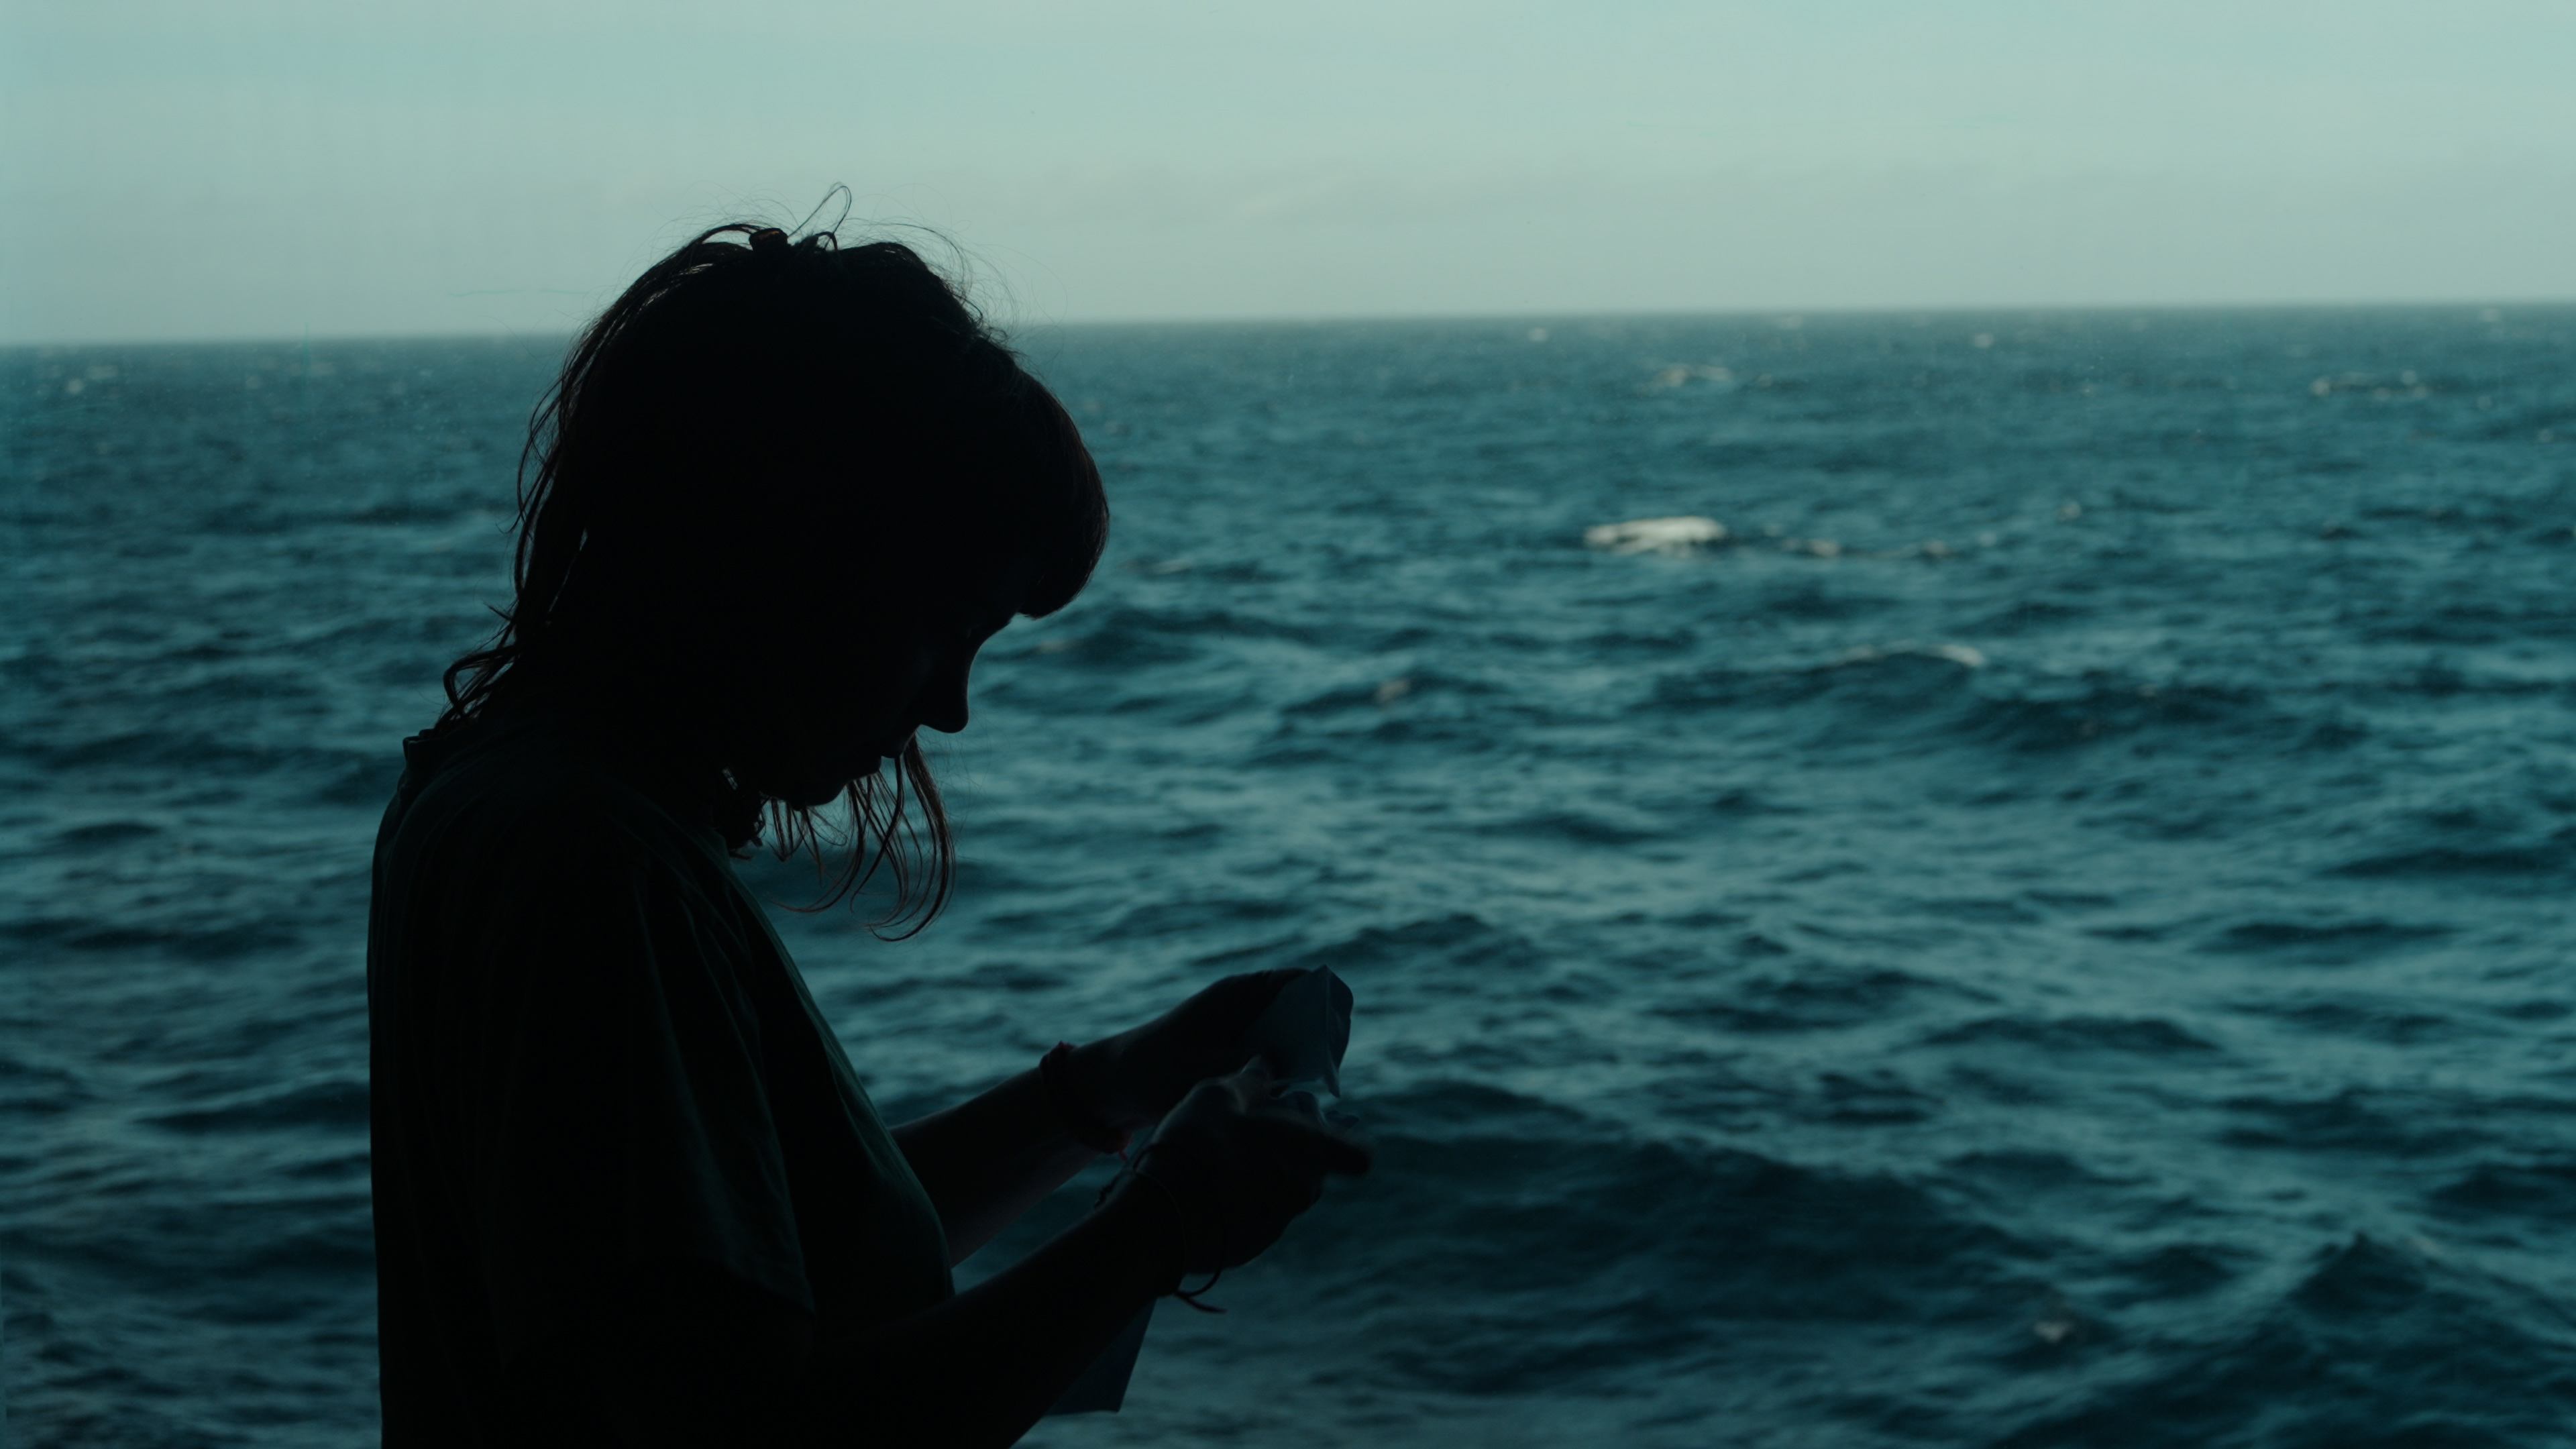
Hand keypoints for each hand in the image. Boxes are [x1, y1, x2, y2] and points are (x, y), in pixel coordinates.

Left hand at [1072, 969, 1308, 1131]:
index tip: (1338, 1031)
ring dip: (1305, 1058)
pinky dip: (1288, 1073)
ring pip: (1295, 1036)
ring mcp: (1247, 1029)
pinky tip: (1287, 1097)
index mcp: (1240, 992)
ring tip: (1309, 1086)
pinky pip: (1279, 1057)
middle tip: (1328, 1069)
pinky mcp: (1242, 1054)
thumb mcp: (1205, 1069)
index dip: (1326, 1000)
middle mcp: (1248, 1005)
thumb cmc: (1156, 1069)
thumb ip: (1247, 1064)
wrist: (1120, 1085)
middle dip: (1321, 1036)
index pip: (1300, 980)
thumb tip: (1287, 1066)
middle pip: (1305, 1009)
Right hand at [1112, 1059, 1372, 1274]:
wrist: (1159, 1217)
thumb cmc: (1196, 1146)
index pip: (1358, 1154)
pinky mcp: (1250, 1245)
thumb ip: (1249, 1081)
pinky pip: (1258, 1214)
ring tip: (1224, 1155)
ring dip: (1266, 1172)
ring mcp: (1277, 1223)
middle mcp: (1302, 1191)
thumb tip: (1264, 1067)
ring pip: (1285, 1190)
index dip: (1345, 1138)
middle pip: (1314, 1165)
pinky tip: (1209, 1187)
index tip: (1320, 1125)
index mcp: (1307, 1151)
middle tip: (1252, 1126)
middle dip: (1292, 1145)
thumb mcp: (1217, 1095)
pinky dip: (1244, 1200)